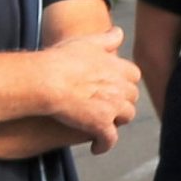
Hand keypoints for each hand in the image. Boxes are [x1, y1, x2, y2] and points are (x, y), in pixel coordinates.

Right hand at [35, 27, 144, 152]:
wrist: (46, 80)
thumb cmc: (61, 60)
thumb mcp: (86, 42)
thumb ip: (106, 39)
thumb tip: (118, 32)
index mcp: (117, 67)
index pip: (134, 75)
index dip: (124, 82)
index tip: (114, 86)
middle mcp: (119, 87)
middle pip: (132, 97)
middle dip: (123, 101)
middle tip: (108, 106)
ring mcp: (112, 107)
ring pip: (126, 117)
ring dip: (116, 121)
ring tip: (103, 124)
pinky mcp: (101, 125)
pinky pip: (109, 140)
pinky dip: (104, 144)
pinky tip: (96, 147)